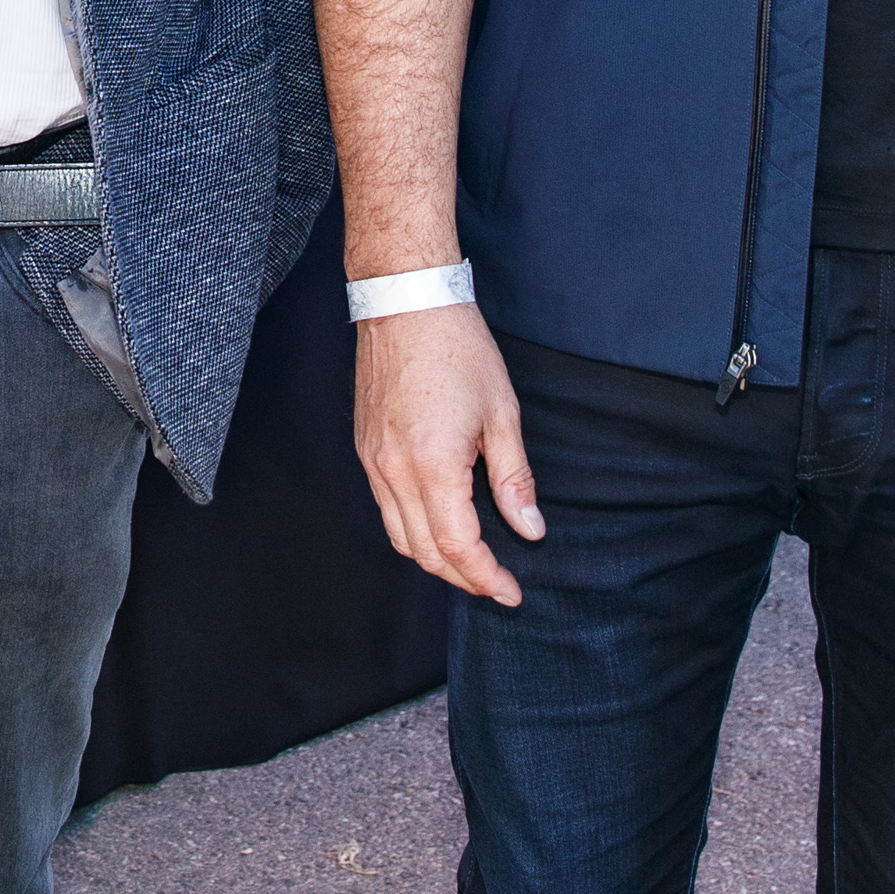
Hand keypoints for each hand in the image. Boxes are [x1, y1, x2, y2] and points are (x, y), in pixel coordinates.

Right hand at [354, 303, 541, 606]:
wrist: (405, 301)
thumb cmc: (459, 349)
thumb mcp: (502, 413)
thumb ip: (515, 479)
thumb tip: (530, 529)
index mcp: (433, 465)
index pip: (459, 546)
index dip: (487, 577)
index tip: (512, 592)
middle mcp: (394, 472)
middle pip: (425, 552)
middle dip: (463, 578)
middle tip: (498, 585)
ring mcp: (372, 462)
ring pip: (400, 536)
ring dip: (435, 560)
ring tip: (472, 566)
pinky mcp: (365, 450)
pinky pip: (385, 509)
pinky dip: (413, 532)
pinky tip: (439, 527)